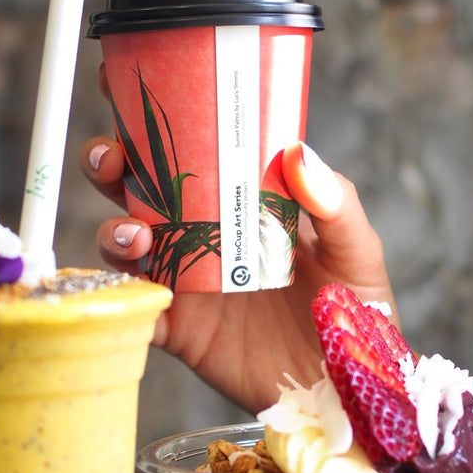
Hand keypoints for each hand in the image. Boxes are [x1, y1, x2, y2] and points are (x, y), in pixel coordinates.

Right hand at [80, 68, 394, 413]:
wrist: (352, 390)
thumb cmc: (359, 311)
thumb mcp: (357, 249)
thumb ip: (335, 202)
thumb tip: (298, 154)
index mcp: (245, 199)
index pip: (194, 145)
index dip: (156, 112)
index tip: (126, 81)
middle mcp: (207, 231)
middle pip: (142, 186)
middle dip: (114, 163)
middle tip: (113, 157)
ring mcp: (188, 278)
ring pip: (127, 242)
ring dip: (115, 230)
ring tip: (135, 235)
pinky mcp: (180, 330)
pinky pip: (134, 309)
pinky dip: (121, 298)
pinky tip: (136, 292)